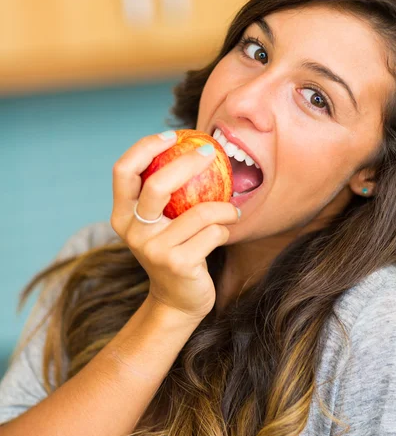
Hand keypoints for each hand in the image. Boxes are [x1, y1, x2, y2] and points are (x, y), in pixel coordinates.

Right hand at [110, 132, 239, 321]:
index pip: (123, 171)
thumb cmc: (174, 250)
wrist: (178, 299)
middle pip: (157, 185)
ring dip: (224, 208)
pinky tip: (226, 232)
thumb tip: (190, 146)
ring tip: (232, 210)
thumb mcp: (159, 224)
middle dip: (187, 162)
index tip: (172, 136)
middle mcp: (132, 231)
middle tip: (209, 152)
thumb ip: (163, 194)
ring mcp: (153, 249)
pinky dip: (225, 229)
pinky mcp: (177, 264)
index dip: (144, 147)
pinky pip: (213, 233)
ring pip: (198, 212)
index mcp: (123, 216)